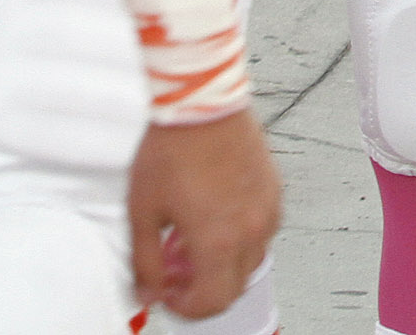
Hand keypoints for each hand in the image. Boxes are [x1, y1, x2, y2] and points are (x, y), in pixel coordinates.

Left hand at [127, 111, 280, 315]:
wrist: (202, 105)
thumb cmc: (173, 149)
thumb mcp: (143, 212)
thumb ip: (145, 262)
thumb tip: (149, 292)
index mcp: (218, 242)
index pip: (211, 303)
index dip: (186, 309)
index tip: (169, 296)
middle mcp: (249, 230)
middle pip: (234, 287)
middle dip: (202, 287)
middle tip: (176, 270)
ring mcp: (266, 209)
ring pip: (249, 259)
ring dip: (221, 262)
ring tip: (191, 238)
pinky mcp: (272, 190)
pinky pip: (261, 230)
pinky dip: (237, 236)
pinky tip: (213, 216)